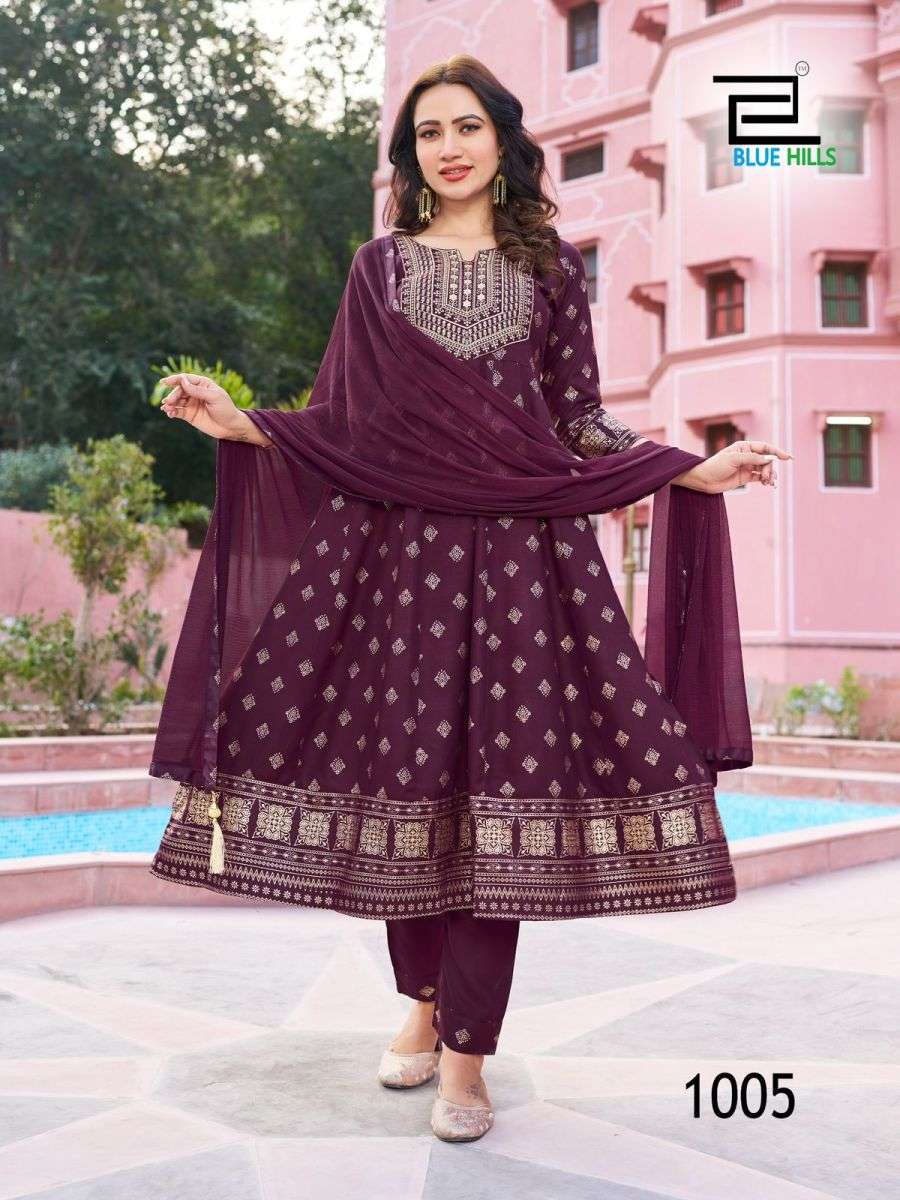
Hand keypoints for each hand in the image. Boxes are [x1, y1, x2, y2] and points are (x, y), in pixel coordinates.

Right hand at [158, 373, 243, 440]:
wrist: (231, 427)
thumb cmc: (226, 409)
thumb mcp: (214, 397)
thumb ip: (198, 391)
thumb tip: (183, 382)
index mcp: (202, 384)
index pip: (186, 379)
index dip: (175, 379)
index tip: (164, 382)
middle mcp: (195, 392)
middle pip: (179, 390)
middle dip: (173, 395)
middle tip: (168, 402)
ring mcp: (191, 403)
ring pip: (177, 401)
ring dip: (170, 404)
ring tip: (166, 408)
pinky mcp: (189, 415)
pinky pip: (178, 411)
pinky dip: (172, 412)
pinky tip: (169, 413)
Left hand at [674, 440, 792, 493]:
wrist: (704, 480)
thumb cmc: (716, 465)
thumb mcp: (734, 459)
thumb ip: (752, 458)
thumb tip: (769, 459)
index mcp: (745, 447)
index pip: (765, 447)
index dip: (777, 452)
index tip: (788, 458)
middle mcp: (748, 456)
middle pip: (767, 460)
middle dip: (771, 468)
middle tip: (768, 477)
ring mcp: (747, 466)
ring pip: (765, 469)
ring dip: (770, 475)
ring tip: (769, 483)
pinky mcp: (745, 477)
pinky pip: (760, 477)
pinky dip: (765, 480)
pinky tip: (768, 485)